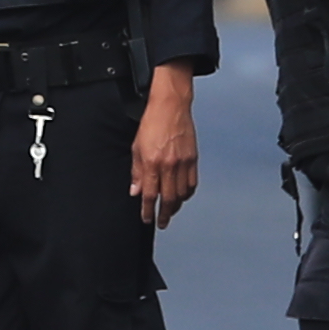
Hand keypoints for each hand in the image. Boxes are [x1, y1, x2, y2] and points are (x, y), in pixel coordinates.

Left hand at [130, 65, 199, 227]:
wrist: (170, 106)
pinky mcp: (193, 158)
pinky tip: (182, 196)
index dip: (147, 210)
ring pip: (182, 194)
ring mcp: (183, 162)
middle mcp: (168, 165)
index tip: (147, 219)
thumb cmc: (152, 123)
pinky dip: (187, 193)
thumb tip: (135, 191)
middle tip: (162, 223)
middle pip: (168, 199)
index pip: (149, 194)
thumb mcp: (136, 147)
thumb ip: (136, 171)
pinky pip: (192, 183)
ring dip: (176, 205)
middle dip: (164, 214)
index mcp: (152, 163)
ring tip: (171, 210)